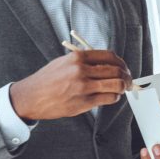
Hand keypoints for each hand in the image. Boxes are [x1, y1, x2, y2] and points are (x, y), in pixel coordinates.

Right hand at [9, 50, 131, 120]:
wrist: (31, 97)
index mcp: (77, 57)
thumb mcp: (63, 62)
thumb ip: (84, 61)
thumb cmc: (48, 80)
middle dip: (127, 76)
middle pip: (116, 70)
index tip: (124, 67)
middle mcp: (81, 70)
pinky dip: (115, 97)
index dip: (121, 63)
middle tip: (128, 80)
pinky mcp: (84, 102)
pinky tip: (112, 96)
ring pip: (116, 85)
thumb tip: (107, 63)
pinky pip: (109, 98)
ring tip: (122, 89)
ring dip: (123, 87)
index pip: (109, 56)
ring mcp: (83, 87)